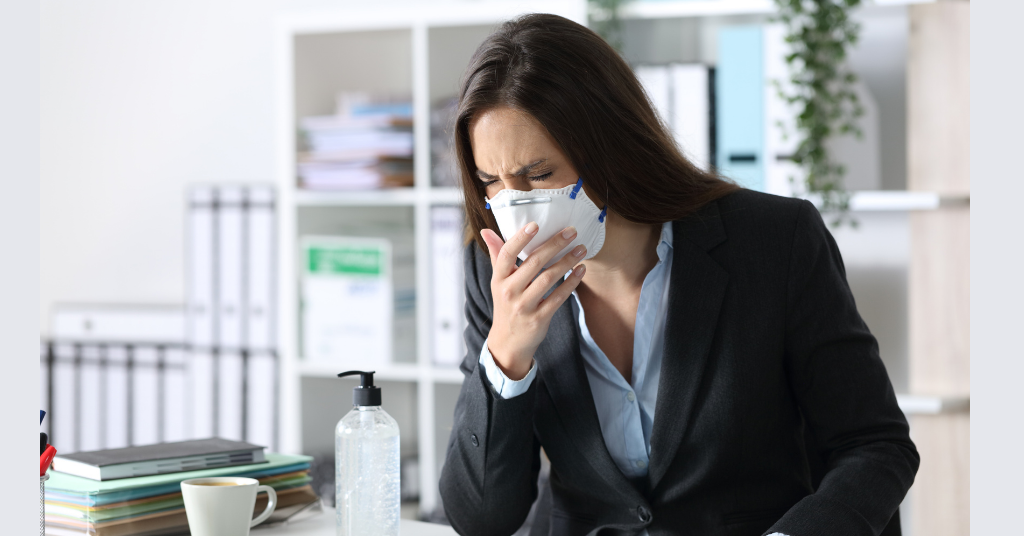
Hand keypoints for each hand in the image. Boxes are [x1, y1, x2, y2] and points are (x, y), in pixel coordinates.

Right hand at [481, 222, 586, 379]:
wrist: (508, 342)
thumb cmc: (506, 305)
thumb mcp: (498, 282)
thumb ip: (497, 255)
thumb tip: (486, 231)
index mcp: (499, 279)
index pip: (506, 254)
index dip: (520, 238)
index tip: (536, 224)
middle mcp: (509, 292)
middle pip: (534, 263)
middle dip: (555, 245)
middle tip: (571, 231)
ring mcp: (524, 306)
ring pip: (548, 278)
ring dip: (567, 261)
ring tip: (581, 249)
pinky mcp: (539, 318)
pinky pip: (558, 297)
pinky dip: (571, 282)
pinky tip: (581, 270)